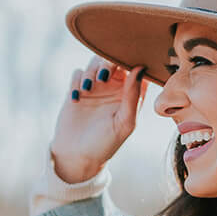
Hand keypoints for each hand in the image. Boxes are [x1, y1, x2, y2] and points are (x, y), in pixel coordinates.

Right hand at [50, 56, 149, 182]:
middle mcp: (114, 88)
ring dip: (90, 71)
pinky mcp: (77, 89)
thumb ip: (133, 96)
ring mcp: (95, 87)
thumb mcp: (124, 123)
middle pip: (113, 59)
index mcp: (131, 95)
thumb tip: (140, 68)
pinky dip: (77, 81)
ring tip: (88, 88)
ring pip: (94, 62)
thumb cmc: (106, 144)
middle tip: (102, 76)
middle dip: (107, 62)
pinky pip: (78, 73)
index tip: (126, 66)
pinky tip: (77, 99)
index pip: (136, 68)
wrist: (77, 156)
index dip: (132, 60)